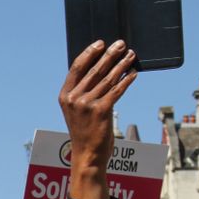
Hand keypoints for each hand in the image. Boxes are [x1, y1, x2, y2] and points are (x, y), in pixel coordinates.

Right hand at [58, 40, 137, 198]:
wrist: (87, 155)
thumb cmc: (84, 132)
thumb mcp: (77, 110)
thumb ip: (83, 92)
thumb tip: (101, 69)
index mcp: (65, 96)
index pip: (77, 67)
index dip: (90, 53)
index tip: (101, 43)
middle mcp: (74, 99)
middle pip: (95, 70)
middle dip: (109, 55)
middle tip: (121, 44)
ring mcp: (87, 105)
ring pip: (108, 79)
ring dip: (122, 65)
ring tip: (131, 55)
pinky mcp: (102, 111)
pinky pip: (117, 91)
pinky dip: (127, 81)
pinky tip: (134, 74)